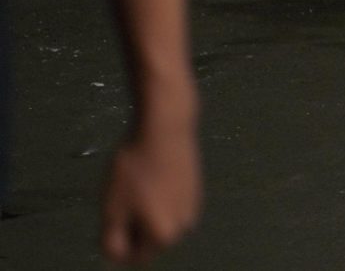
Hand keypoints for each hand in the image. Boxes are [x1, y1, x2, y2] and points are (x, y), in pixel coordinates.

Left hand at [100, 115, 199, 263]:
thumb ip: (113, 240)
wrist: (164, 128)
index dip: (115, 245)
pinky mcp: (196, 187)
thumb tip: (117, 254)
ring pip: (160, 220)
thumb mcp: (112, 209)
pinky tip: (149, 176)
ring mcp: (193, 205)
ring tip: (133, 187)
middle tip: (119, 202)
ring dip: (145, 212)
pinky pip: (171, 203)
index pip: (134, 257)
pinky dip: (158, 197)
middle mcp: (184, 226)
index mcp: (164, 235)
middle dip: (132, 227)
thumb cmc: (135, 169)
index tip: (107, 222)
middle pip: (149, 239)